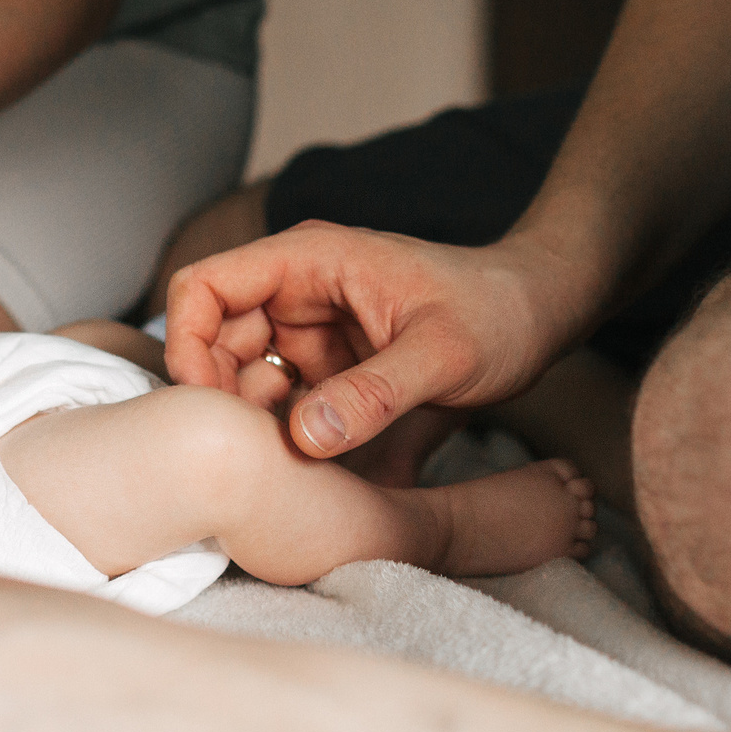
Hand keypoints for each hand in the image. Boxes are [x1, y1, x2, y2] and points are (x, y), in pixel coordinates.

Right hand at [163, 221, 577, 460]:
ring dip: (252, 422)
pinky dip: (288, 436)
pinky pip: (286, 402)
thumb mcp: (442, 356)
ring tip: (282, 468)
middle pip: (214, 336)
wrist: (543, 313)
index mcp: (309, 260)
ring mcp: (312, 330)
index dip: (187, 341)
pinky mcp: (331, 367)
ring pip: (244, 375)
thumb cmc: (498, 311)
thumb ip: (375, 395)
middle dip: (217, 393)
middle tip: (244, 453)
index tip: (203, 404)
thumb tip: (303, 439)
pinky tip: (314, 472)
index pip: (206, 285)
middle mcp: (298, 290)